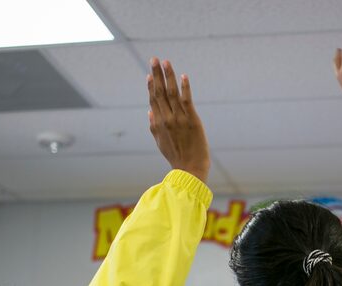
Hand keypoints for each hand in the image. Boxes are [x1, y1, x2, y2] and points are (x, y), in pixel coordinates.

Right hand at [147, 57, 210, 182]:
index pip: (153, 100)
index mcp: (158, 123)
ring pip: (172, 93)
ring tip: (166, 62)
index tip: (149, 74)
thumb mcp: (160, 142)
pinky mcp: (192, 120)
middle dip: (156, 74)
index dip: (150, 86)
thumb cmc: (176, 157)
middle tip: (154, 59)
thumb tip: (149, 111)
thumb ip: (153, 126)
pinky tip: (183, 76)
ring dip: (169, 76)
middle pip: (159, 92)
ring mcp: (179, 119)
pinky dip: (185, 87)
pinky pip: (187, 100)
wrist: (189, 169)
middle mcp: (166, 119)